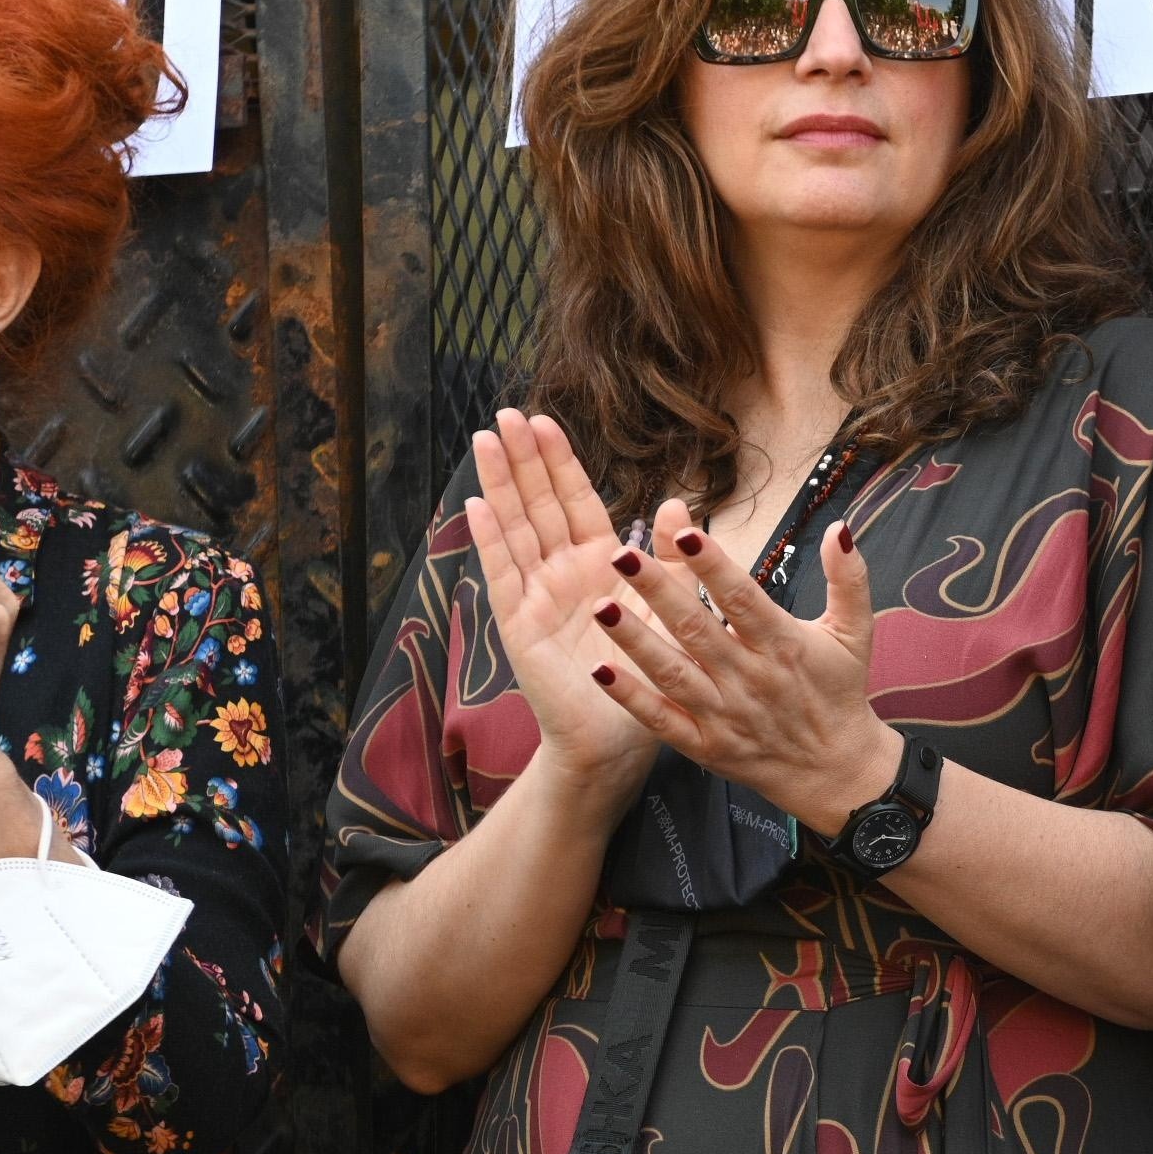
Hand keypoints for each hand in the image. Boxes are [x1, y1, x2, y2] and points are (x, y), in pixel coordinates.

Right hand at [464, 410, 660, 797]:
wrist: (620, 740)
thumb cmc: (648, 676)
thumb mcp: (670, 606)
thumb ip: (669, 556)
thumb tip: (676, 501)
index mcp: (599, 564)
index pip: (575, 501)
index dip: (559, 462)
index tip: (545, 418)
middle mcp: (562, 575)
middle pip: (538, 505)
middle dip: (523, 459)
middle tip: (506, 413)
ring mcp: (536, 597)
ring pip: (516, 529)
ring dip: (500, 485)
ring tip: (485, 440)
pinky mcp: (520, 626)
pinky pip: (504, 576)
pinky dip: (490, 540)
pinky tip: (477, 504)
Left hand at [586, 500, 900, 836]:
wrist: (834, 771)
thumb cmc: (839, 692)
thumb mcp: (855, 632)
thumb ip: (848, 578)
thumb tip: (840, 528)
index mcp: (784, 645)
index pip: (743, 597)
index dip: (713, 565)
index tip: (685, 533)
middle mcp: (749, 678)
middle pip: (696, 629)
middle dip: (658, 590)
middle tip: (622, 555)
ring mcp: (723, 714)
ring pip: (672, 673)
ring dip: (635, 640)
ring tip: (601, 606)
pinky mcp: (705, 745)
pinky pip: (662, 720)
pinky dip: (631, 697)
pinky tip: (600, 671)